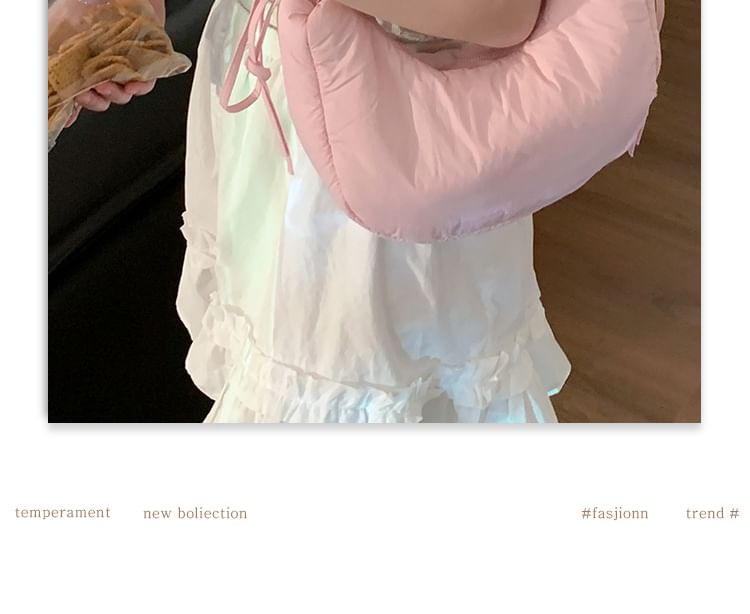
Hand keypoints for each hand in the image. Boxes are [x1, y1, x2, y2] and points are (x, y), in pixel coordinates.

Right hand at [64, 0, 165, 126]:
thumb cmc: (83, 3)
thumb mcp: (54, 34)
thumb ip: (49, 66)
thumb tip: (53, 100)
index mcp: (79, 60)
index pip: (77, 92)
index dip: (74, 105)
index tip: (70, 116)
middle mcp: (100, 63)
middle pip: (100, 97)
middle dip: (94, 99)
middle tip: (92, 93)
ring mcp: (121, 62)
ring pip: (122, 93)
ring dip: (115, 93)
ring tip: (108, 83)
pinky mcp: (145, 60)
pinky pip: (146, 82)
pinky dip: (140, 87)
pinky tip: (133, 85)